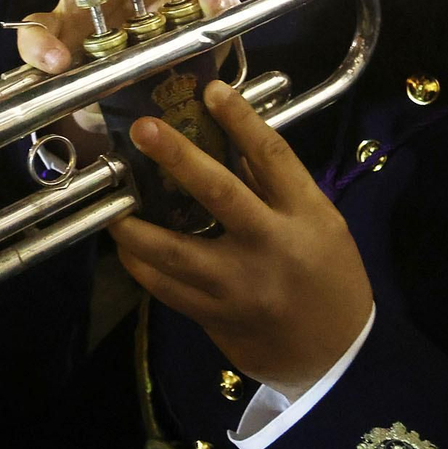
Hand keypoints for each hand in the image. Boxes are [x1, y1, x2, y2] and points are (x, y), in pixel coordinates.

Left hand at [110, 80, 372, 398]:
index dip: (242, 120)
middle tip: (143, 129)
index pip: (273, 157)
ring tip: (113, 203)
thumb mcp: (321, 224)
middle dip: (178, 158)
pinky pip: (167, 289)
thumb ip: (277, 186)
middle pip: (220, 194)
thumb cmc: (329, 278)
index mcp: (306, 217)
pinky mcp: (216, 317)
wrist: (334, 358)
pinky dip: (141, 266)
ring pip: (176, 252)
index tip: (213, 90)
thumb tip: (229, 139)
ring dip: (136, 226)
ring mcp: (239, 286)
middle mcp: (271, 247)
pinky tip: (127, 247)